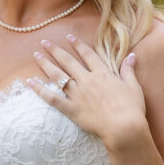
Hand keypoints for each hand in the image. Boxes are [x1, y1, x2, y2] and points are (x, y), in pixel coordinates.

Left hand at [29, 33, 147, 150]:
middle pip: (68, 62)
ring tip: (36, 56)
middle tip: (44, 42)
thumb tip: (132, 55)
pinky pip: (52, 98)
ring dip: (46, 64)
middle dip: (55, 50)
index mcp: (103, 74)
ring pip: (58, 76)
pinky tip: (30, 83)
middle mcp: (87, 81)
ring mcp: (78, 94)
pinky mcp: (72, 109)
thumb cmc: (132, 108)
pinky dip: (40, 90)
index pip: (88, 55)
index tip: (69, 37)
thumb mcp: (133, 86)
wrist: (123, 127)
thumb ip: (128, 70)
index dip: (77, 45)